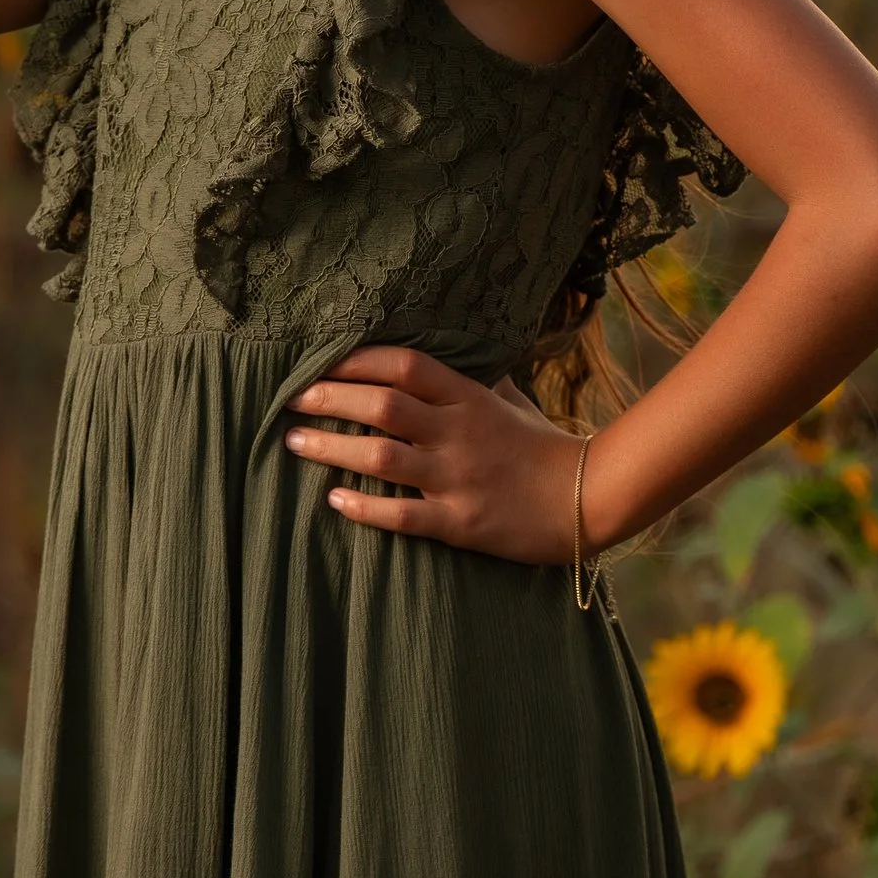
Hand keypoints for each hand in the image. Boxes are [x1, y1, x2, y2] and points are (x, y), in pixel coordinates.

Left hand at [282, 347, 584, 565]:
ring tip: (294, 443)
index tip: (320, 360)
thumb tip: (440, 354)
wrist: (587, 498)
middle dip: (329, 398)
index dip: (358, 359)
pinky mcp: (460, 523)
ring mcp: (458, 478)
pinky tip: (334, 500)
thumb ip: (473, 378)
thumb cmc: (542, 446)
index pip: (405, 365)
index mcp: (470, 398)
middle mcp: (459, 433)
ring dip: (331, 448)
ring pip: (381, 457)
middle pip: (382, 405)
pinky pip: (402, 515)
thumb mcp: (510, 401)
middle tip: (291, 399)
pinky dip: (364, 508)